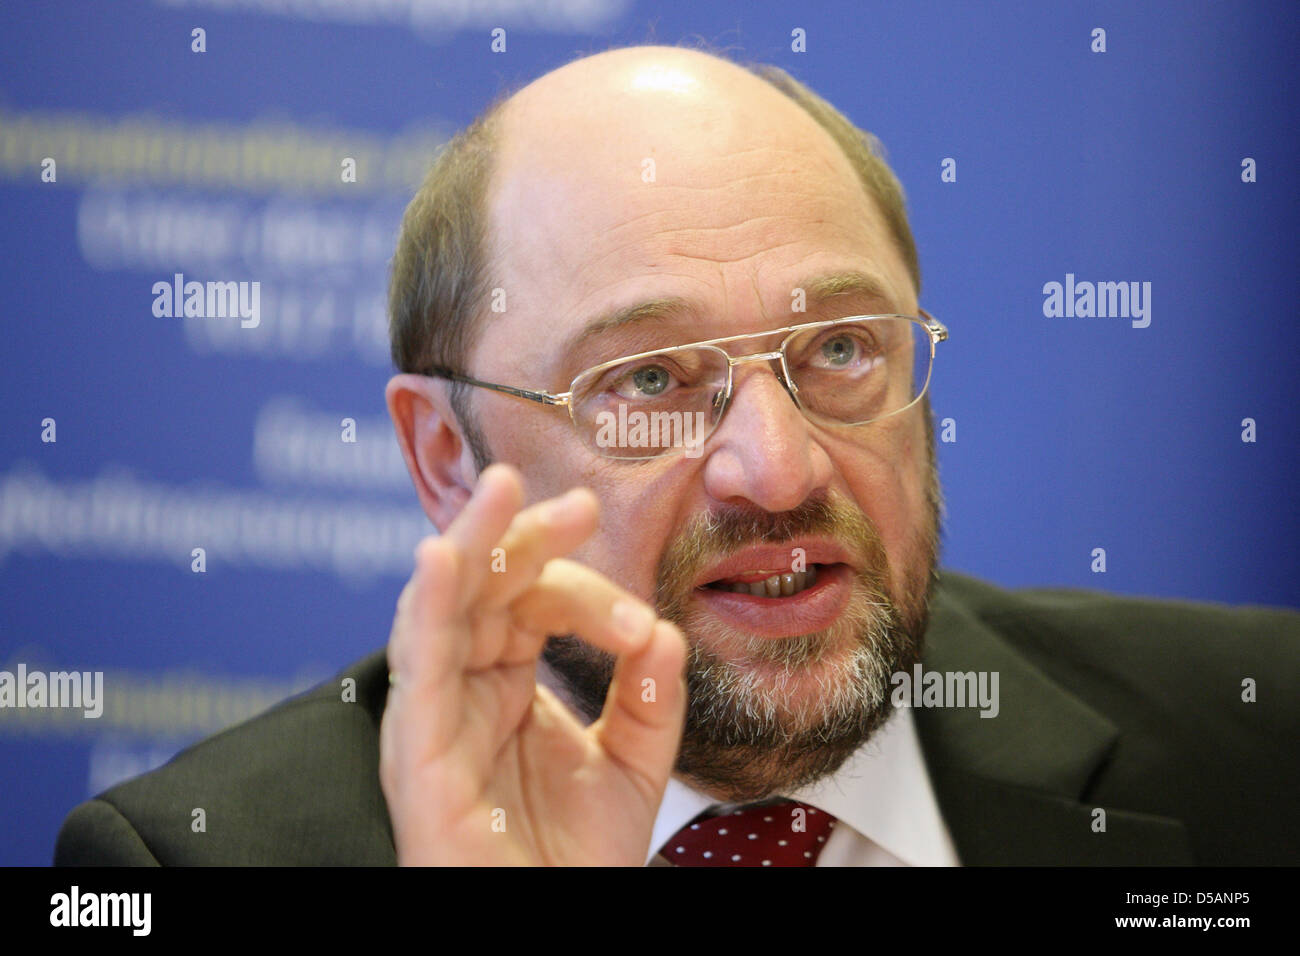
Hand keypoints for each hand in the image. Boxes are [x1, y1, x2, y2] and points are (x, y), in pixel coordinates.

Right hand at [379, 463, 687, 864]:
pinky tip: (443, 557)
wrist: (553, 922)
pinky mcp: (420, 753)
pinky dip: (427, 608)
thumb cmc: (573, 855)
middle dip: (520, 533)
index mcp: (506, 679)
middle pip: (482, 586)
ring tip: (498, 489)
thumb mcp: (632, 763)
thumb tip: (663, 631)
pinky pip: (417, 669)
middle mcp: (466, 687)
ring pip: (442, 608)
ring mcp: (438, 716)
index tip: (639, 621)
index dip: (585, 589)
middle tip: (566, 497)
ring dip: (470, 542)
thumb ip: (650, 695)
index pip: (533, 601)